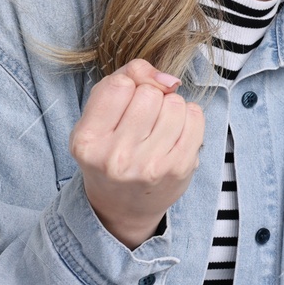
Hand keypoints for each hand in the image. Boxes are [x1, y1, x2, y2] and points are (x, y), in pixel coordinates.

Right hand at [69, 58, 205, 248]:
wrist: (122, 206)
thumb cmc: (110, 151)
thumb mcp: (98, 117)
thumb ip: (125, 79)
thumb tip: (167, 78)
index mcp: (87, 140)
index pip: (119, 85)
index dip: (129, 85)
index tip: (126, 101)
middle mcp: (116, 156)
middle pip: (150, 93)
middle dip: (151, 96)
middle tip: (144, 118)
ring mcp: (150, 165)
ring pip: (175, 104)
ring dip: (172, 107)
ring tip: (159, 125)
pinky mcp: (179, 169)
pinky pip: (196, 118)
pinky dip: (189, 117)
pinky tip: (176, 131)